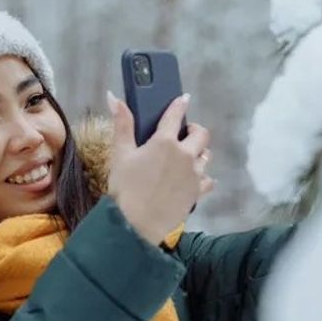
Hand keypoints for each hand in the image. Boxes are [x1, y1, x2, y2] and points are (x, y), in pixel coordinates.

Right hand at [106, 92, 214, 244]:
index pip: (175, 115)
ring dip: (199, 153)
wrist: (136, 224)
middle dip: (194, 130)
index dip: (180, 104)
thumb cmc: (125, 188)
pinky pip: (208, 180)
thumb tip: (112, 96)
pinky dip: (203, 178)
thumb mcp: (119, 154)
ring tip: (187, 158)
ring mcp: (194, 174)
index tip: (184, 99)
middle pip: (201, 134)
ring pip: (207, 156)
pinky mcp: (198, 192)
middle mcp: (185, 154)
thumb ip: (121, 124)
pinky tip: (194, 180)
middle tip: (184, 134)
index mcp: (165, 141)